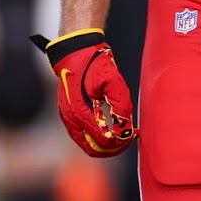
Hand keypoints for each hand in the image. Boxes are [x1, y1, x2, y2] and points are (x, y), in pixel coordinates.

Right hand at [30, 30, 135, 157]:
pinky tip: (109, 130)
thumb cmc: (93, 63)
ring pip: (86, 144)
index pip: (101, 139)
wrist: (75, 52)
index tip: (133, 135)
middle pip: (92, 148)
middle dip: (112, 149)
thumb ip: (120, 101)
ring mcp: (67, 117)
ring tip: (121, 137)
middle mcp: (71, 118)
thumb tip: (125, 124)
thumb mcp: (112, 79)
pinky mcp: (68, 114)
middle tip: (128, 141)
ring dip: (104, 145)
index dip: (119, 142)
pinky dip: (95, 138)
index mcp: (80, 111)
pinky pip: (82, 136)